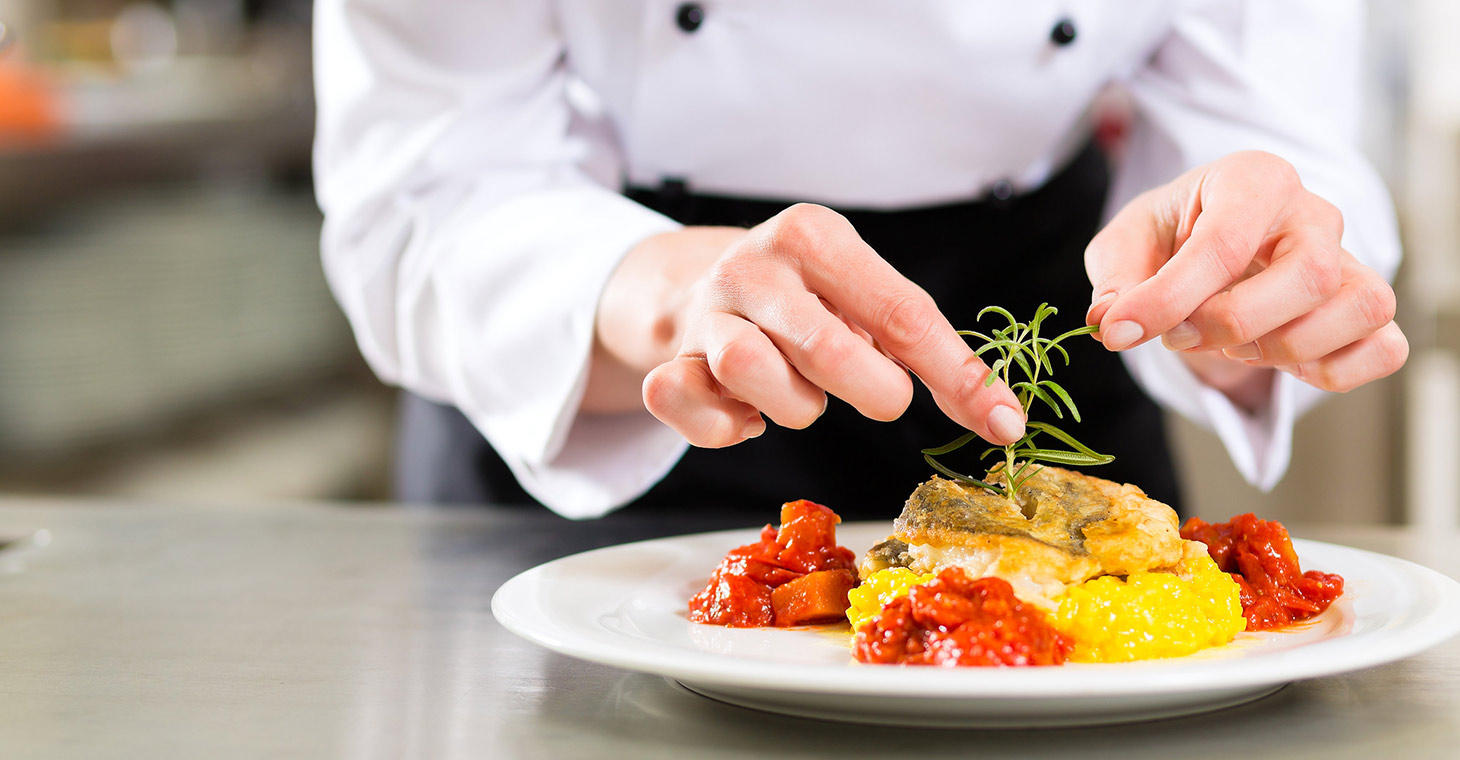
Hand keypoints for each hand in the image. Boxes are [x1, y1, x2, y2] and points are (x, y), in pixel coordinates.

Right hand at [595, 204, 1025, 447]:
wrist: (701, 283)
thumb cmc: (808, 299)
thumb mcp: (869, 298)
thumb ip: (929, 348)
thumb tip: (1003, 418)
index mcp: (814, 235)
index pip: (901, 312)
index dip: (956, 376)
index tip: (1001, 423)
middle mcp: (753, 264)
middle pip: (826, 348)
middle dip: (871, 391)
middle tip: (880, 396)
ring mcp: (705, 311)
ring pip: (750, 372)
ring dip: (793, 408)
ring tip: (802, 394)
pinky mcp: (668, 357)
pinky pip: (681, 401)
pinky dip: (722, 427)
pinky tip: (747, 416)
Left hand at [1084, 151, 1407, 405]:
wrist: (1208, 247)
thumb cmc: (1171, 238)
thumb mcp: (1125, 246)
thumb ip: (1115, 281)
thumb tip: (1110, 323)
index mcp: (1253, 179)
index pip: (1224, 243)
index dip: (1168, 299)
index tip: (1120, 331)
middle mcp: (1314, 213)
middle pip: (1310, 274)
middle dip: (1234, 323)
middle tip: (1180, 335)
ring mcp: (1353, 260)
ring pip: (1360, 308)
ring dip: (1284, 348)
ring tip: (1231, 345)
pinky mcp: (1368, 310)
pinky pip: (1383, 349)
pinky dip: (1332, 372)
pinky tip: (1279, 361)